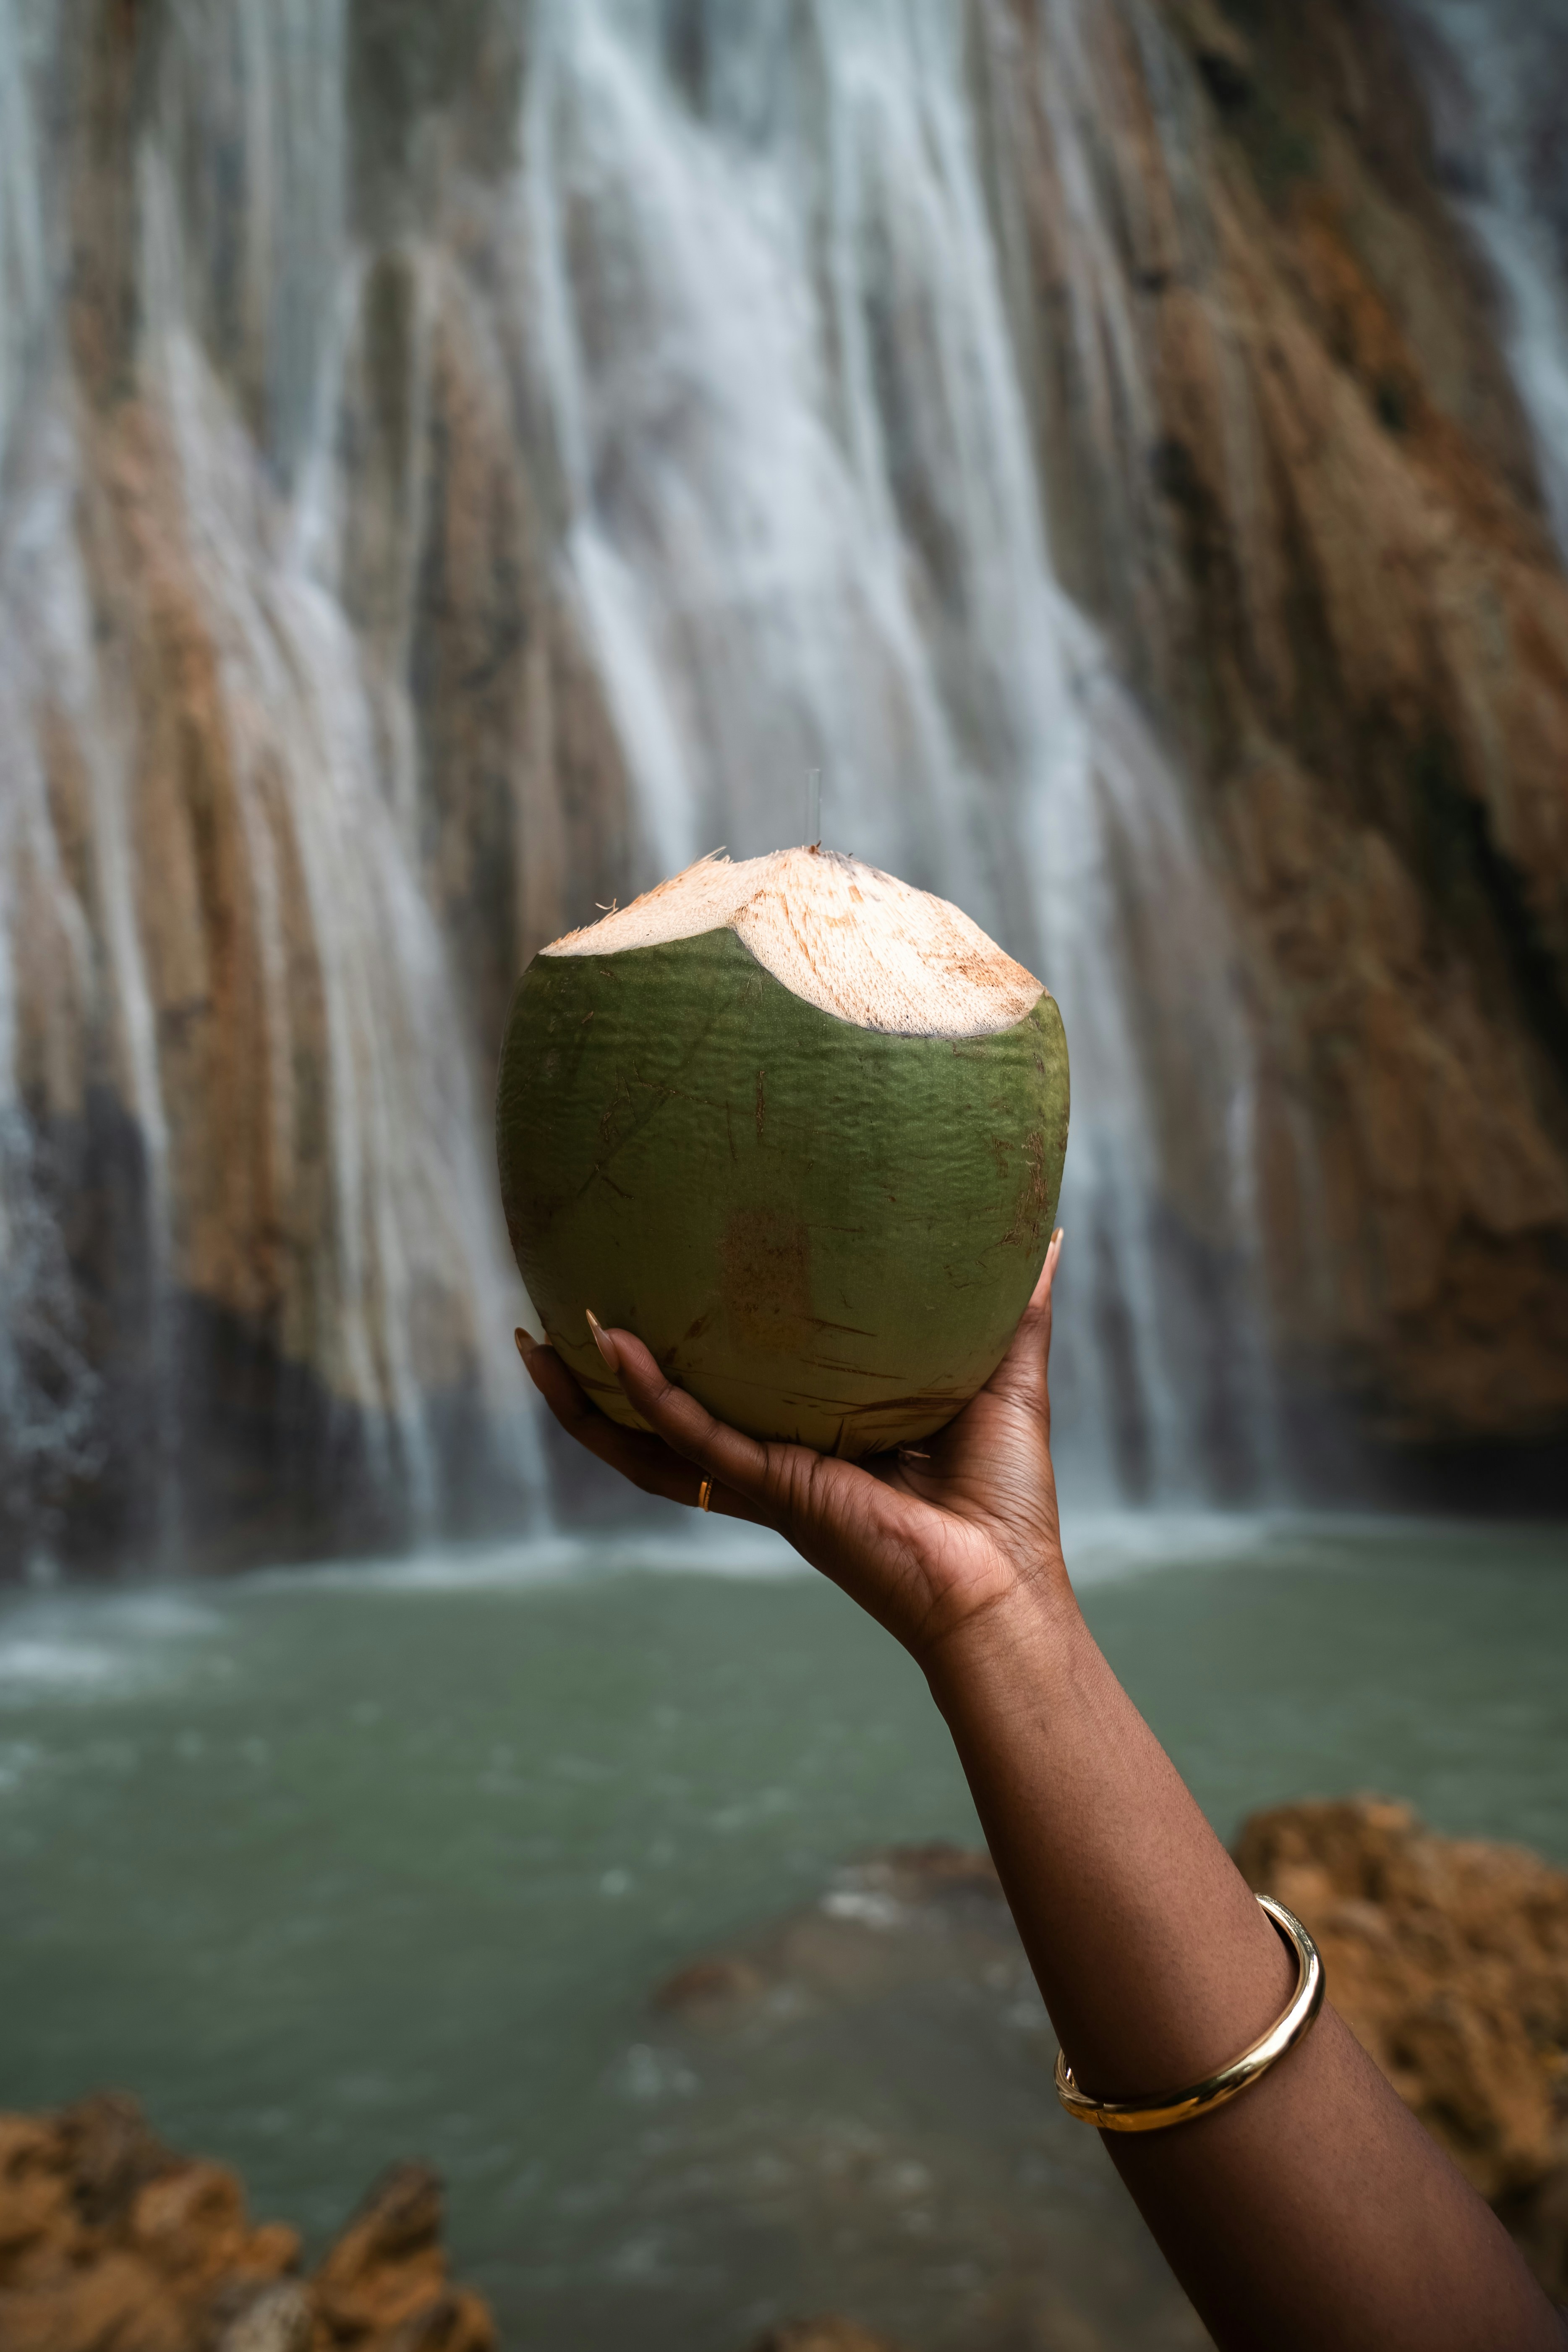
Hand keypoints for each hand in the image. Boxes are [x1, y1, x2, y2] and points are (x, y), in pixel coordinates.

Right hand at [517, 1229, 1071, 1665]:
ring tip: (535, 1342)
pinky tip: (612, 1347)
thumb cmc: (1006, 1502)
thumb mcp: (1003, 1380)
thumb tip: (1044, 1230)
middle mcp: (773, 1462)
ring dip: (583, 1399)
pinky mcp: (775, 1491)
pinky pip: (692, 1439)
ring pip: (644, 1443)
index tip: (640, 1301)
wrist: (1005, 1584)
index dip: (672, 1361)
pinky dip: (648, 1395)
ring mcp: (765, 1480)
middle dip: (593, 1385)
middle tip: (545, 1324)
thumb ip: (1014, 1309)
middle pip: (655, 1425)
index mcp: (811, 1443)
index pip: (720, 1400)